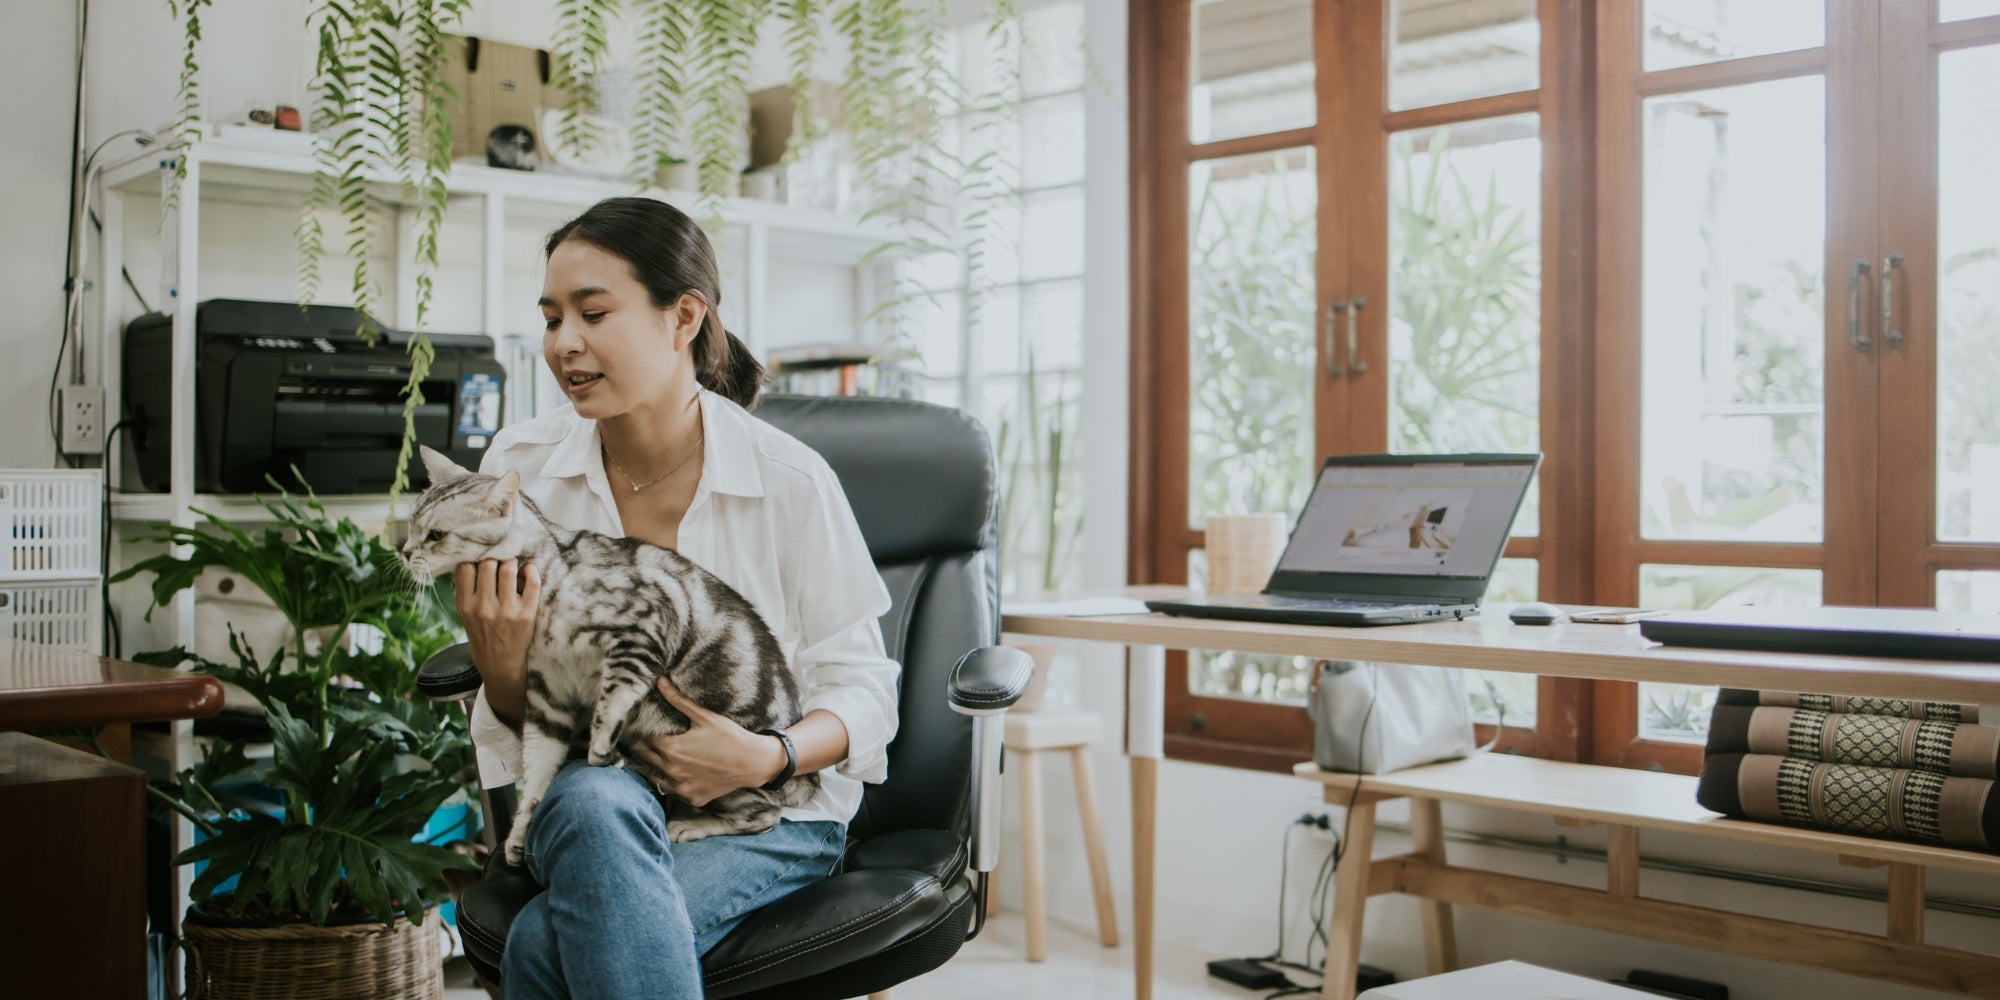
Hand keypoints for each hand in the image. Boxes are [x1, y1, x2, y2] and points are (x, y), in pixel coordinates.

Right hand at [454, 558, 539, 723]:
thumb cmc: (482, 634)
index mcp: (465, 605)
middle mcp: (484, 607)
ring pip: (508, 568)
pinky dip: (531, 571)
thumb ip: (467, 589)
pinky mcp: (527, 614)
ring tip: (513, 563)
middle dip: (494, 556)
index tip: (481, 554)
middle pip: (488, 563)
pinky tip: (528, 570)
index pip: (466, 567)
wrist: (500, 665)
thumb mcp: (465, 614)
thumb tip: (474, 554)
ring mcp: (506, 610)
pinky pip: (532, 583)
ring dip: (512, 560)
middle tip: (500, 556)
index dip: (474, 556)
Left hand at [627, 678, 786, 806]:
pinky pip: (675, 792)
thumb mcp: (704, 716)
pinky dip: (676, 784)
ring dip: (657, 769)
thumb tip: (660, 682)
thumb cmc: (729, 736)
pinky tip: (684, 773)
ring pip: (656, 779)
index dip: (646, 731)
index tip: (648, 727)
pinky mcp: (692, 798)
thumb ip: (678, 700)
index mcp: (671, 749)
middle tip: (655, 742)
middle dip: (647, 749)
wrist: (753, 762)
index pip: (645, 739)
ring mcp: (682, 788)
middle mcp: (672, 771)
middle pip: (645, 759)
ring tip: (667, 759)